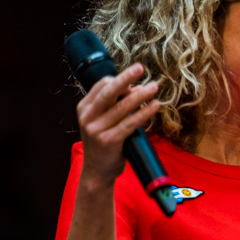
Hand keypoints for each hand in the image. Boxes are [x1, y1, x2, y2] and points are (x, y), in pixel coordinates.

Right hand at [76, 62, 160, 183]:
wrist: (98, 171)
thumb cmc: (105, 143)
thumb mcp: (103, 121)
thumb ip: (115, 105)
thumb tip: (136, 88)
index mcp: (84, 108)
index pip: (101, 86)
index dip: (119, 80)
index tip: (134, 79)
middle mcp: (87, 117)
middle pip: (109, 92)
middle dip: (125, 78)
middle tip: (140, 68)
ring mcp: (96, 129)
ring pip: (122, 107)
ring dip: (141, 95)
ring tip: (154, 87)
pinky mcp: (109, 141)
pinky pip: (131, 123)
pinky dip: (145, 113)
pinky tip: (155, 106)